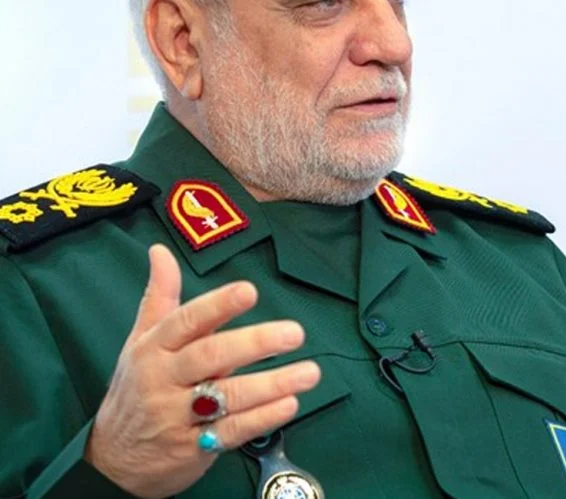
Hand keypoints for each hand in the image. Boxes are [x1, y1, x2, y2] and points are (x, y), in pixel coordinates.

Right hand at [84, 245, 320, 497]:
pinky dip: (262, 418)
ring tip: (310, 372)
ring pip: (227, 397)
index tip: (249, 291)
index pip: (186, 321)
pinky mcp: (193, 447)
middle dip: (255, 343)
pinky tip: (289, 404)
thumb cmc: (136, 389)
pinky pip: (231, 431)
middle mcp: (164, 380)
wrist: (112, 458)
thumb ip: (160, 297)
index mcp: (154, 348)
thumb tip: (160, 250)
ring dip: (272, 384)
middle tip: (295, 333)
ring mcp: (177, 416)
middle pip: (210, 356)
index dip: (218, 305)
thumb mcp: (140, 342)